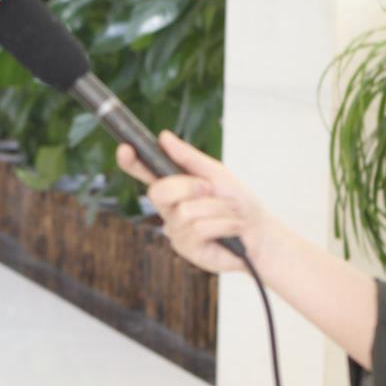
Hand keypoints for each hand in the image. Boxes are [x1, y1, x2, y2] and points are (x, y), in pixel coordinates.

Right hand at [117, 131, 271, 274]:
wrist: (260, 233)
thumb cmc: (239, 203)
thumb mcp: (216, 173)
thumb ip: (188, 157)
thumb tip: (163, 137)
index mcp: (174, 186)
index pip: (145, 172)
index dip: (131, 162)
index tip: (125, 148)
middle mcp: (169, 208)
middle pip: (158, 191)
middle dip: (188, 186)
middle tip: (210, 189)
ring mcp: (175, 229)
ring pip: (184, 211)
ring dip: (217, 208)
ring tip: (230, 214)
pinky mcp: (185, 248)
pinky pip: (198, 229)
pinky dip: (222, 224)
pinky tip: (231, 229)